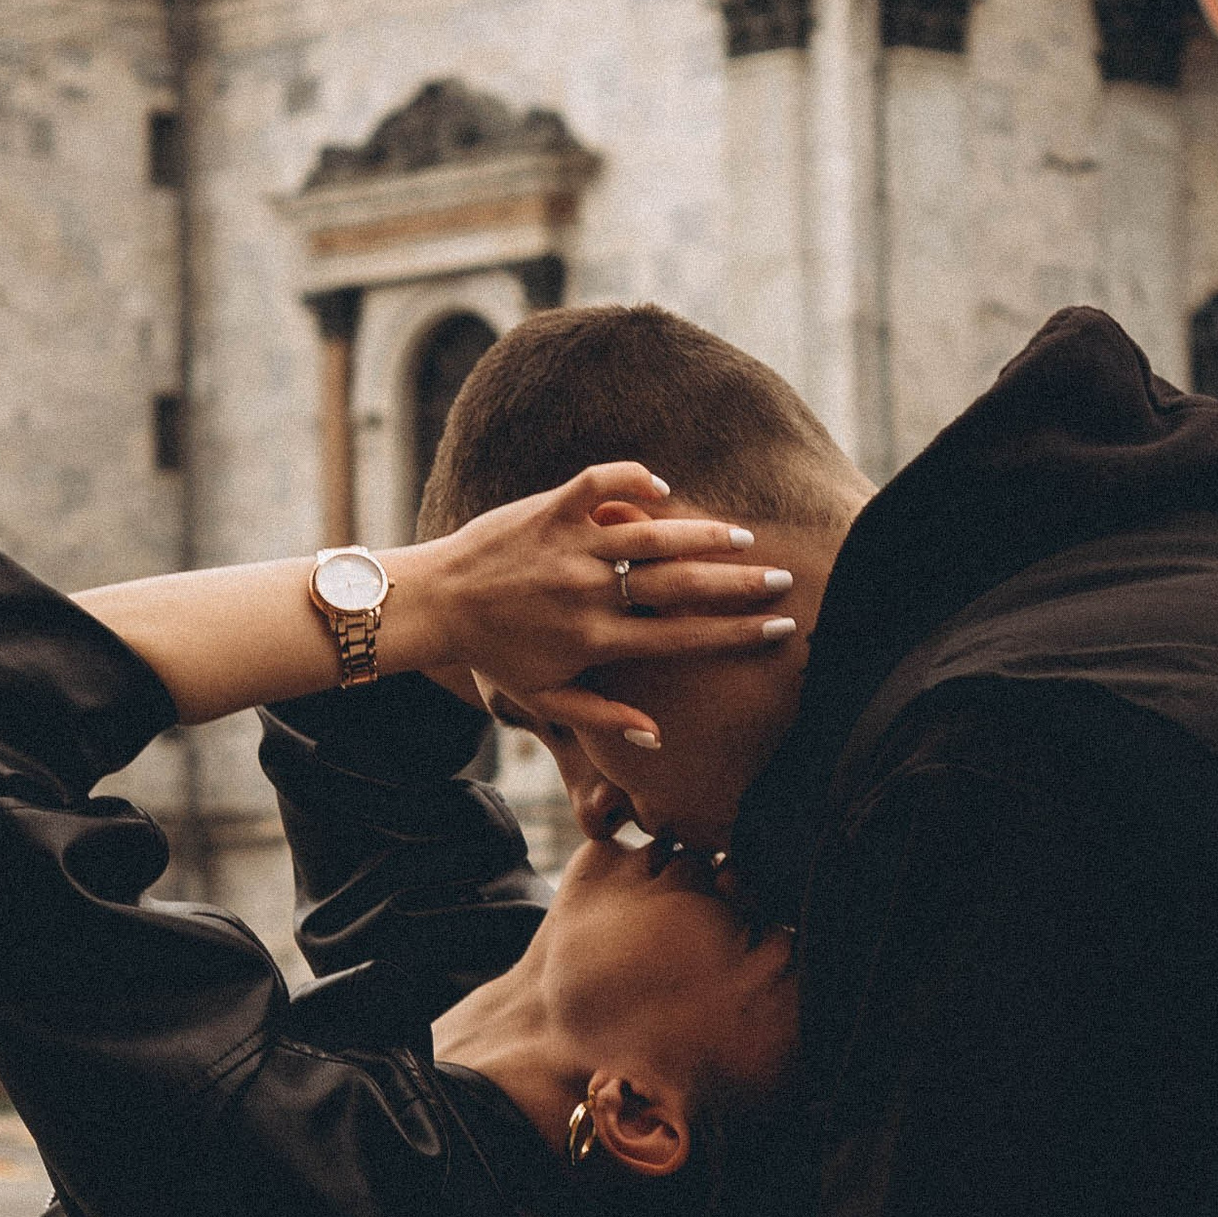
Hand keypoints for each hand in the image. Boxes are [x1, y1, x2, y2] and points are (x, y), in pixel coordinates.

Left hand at [407, 466, 795, 745]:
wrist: (435, 602)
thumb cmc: (495, 652)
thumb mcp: (545, 696)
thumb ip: (603, 718)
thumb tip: (658, 737)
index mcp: (597, 640)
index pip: (683, 638)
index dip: (737, 634)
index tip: (780, 629)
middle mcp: (590, 593)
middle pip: (682, 586)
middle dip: (740, 584)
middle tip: (782, 579)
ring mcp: (571, 548)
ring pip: (653, 533)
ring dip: (704, 532)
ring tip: (742, 535)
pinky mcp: (549, 510)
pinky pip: (602, 483)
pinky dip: (636, 479)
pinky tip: (664, 487)